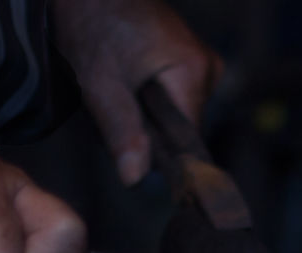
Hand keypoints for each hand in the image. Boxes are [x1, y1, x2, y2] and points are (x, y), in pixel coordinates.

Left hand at [52, 0, 222, 184]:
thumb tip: (136, 179)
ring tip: (116, 88)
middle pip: (180, 129)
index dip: (156, 150)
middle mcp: (209, 68)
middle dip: (144, 129)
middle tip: (111, 105)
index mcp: (196, 72)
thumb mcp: (100, 83)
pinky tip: (126, 81)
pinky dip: (146, 99)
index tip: (126, 141)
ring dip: (142, 115)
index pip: (187, 140)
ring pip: (173, 116)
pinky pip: (172, 98)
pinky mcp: (190, 61)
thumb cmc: (92, 24)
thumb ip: (121, 130)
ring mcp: (202, 63)